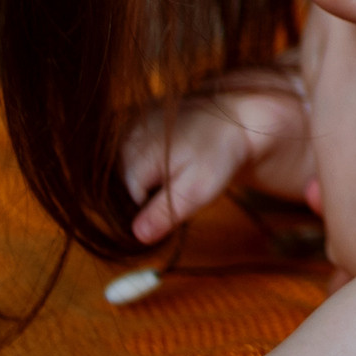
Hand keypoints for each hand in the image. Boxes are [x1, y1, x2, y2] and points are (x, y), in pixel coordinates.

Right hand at [121, 68, 307, 244]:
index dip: (153, 212)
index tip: (181, 198)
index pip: (126, 206)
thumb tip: (136, 236)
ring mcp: (124, 130)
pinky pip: (130, 158)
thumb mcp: (197, 190)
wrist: (235, 119)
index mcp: (132, 158)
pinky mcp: (132, 126)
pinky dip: (148, 165)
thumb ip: (165, 213)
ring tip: (179, 168)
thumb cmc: (218, 154)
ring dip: (149, 181)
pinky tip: (172, 158)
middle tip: (182, 182)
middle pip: (123, 189)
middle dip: (149, 196)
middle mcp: (120, 141)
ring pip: (126, 175)